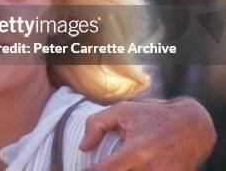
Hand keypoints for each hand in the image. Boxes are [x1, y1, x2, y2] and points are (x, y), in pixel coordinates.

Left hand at [80, 97, 215, 170]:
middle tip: (100, 167)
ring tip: (116, 165)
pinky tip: (131, 167)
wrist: (193, 125)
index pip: (105, 170)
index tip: (82, 170)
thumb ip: (97, 124)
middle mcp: (151, 167)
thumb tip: (83, 147)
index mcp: (136, 150)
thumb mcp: (122, 110)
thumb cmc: (152, 115)